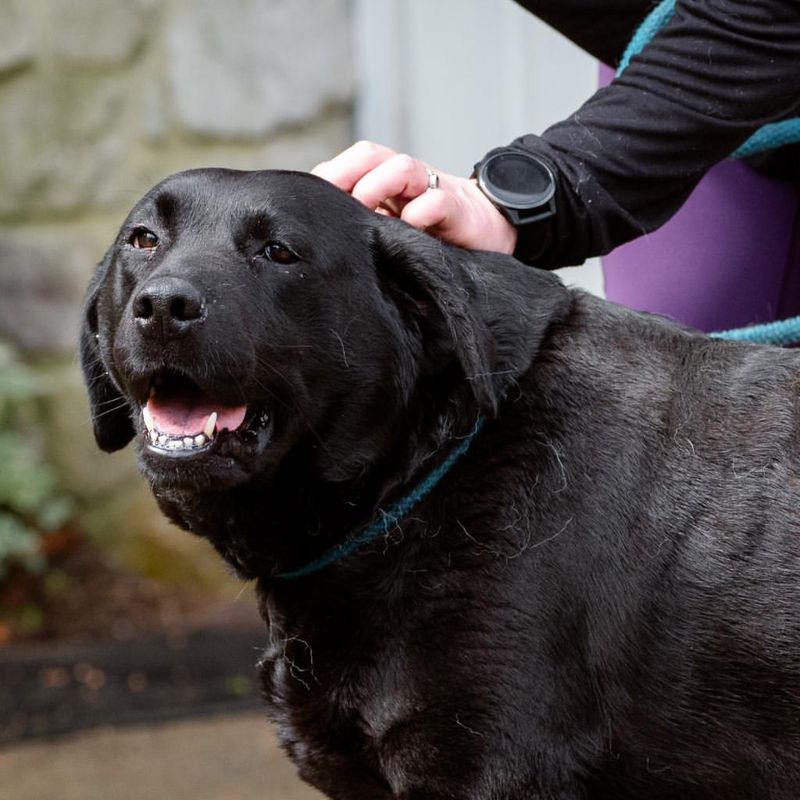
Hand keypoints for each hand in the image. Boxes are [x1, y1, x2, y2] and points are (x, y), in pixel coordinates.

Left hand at [311, 141, 517, 254]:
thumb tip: (322, 237)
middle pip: (370, 154)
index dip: (329, 174)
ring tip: (367, 212)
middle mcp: (406, 179)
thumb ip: (365, 222)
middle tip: (335, 204)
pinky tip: (409, 226)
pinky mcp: (457, 209)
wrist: (488, 231)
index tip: (307, 198)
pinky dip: (421, 210)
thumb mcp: (393, 226)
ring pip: (402, 167)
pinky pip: (436, 201)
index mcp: (386, 180)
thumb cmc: (433, 233)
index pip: (351, 163)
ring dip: (379, 185)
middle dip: (347, 173)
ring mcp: (432, 189)